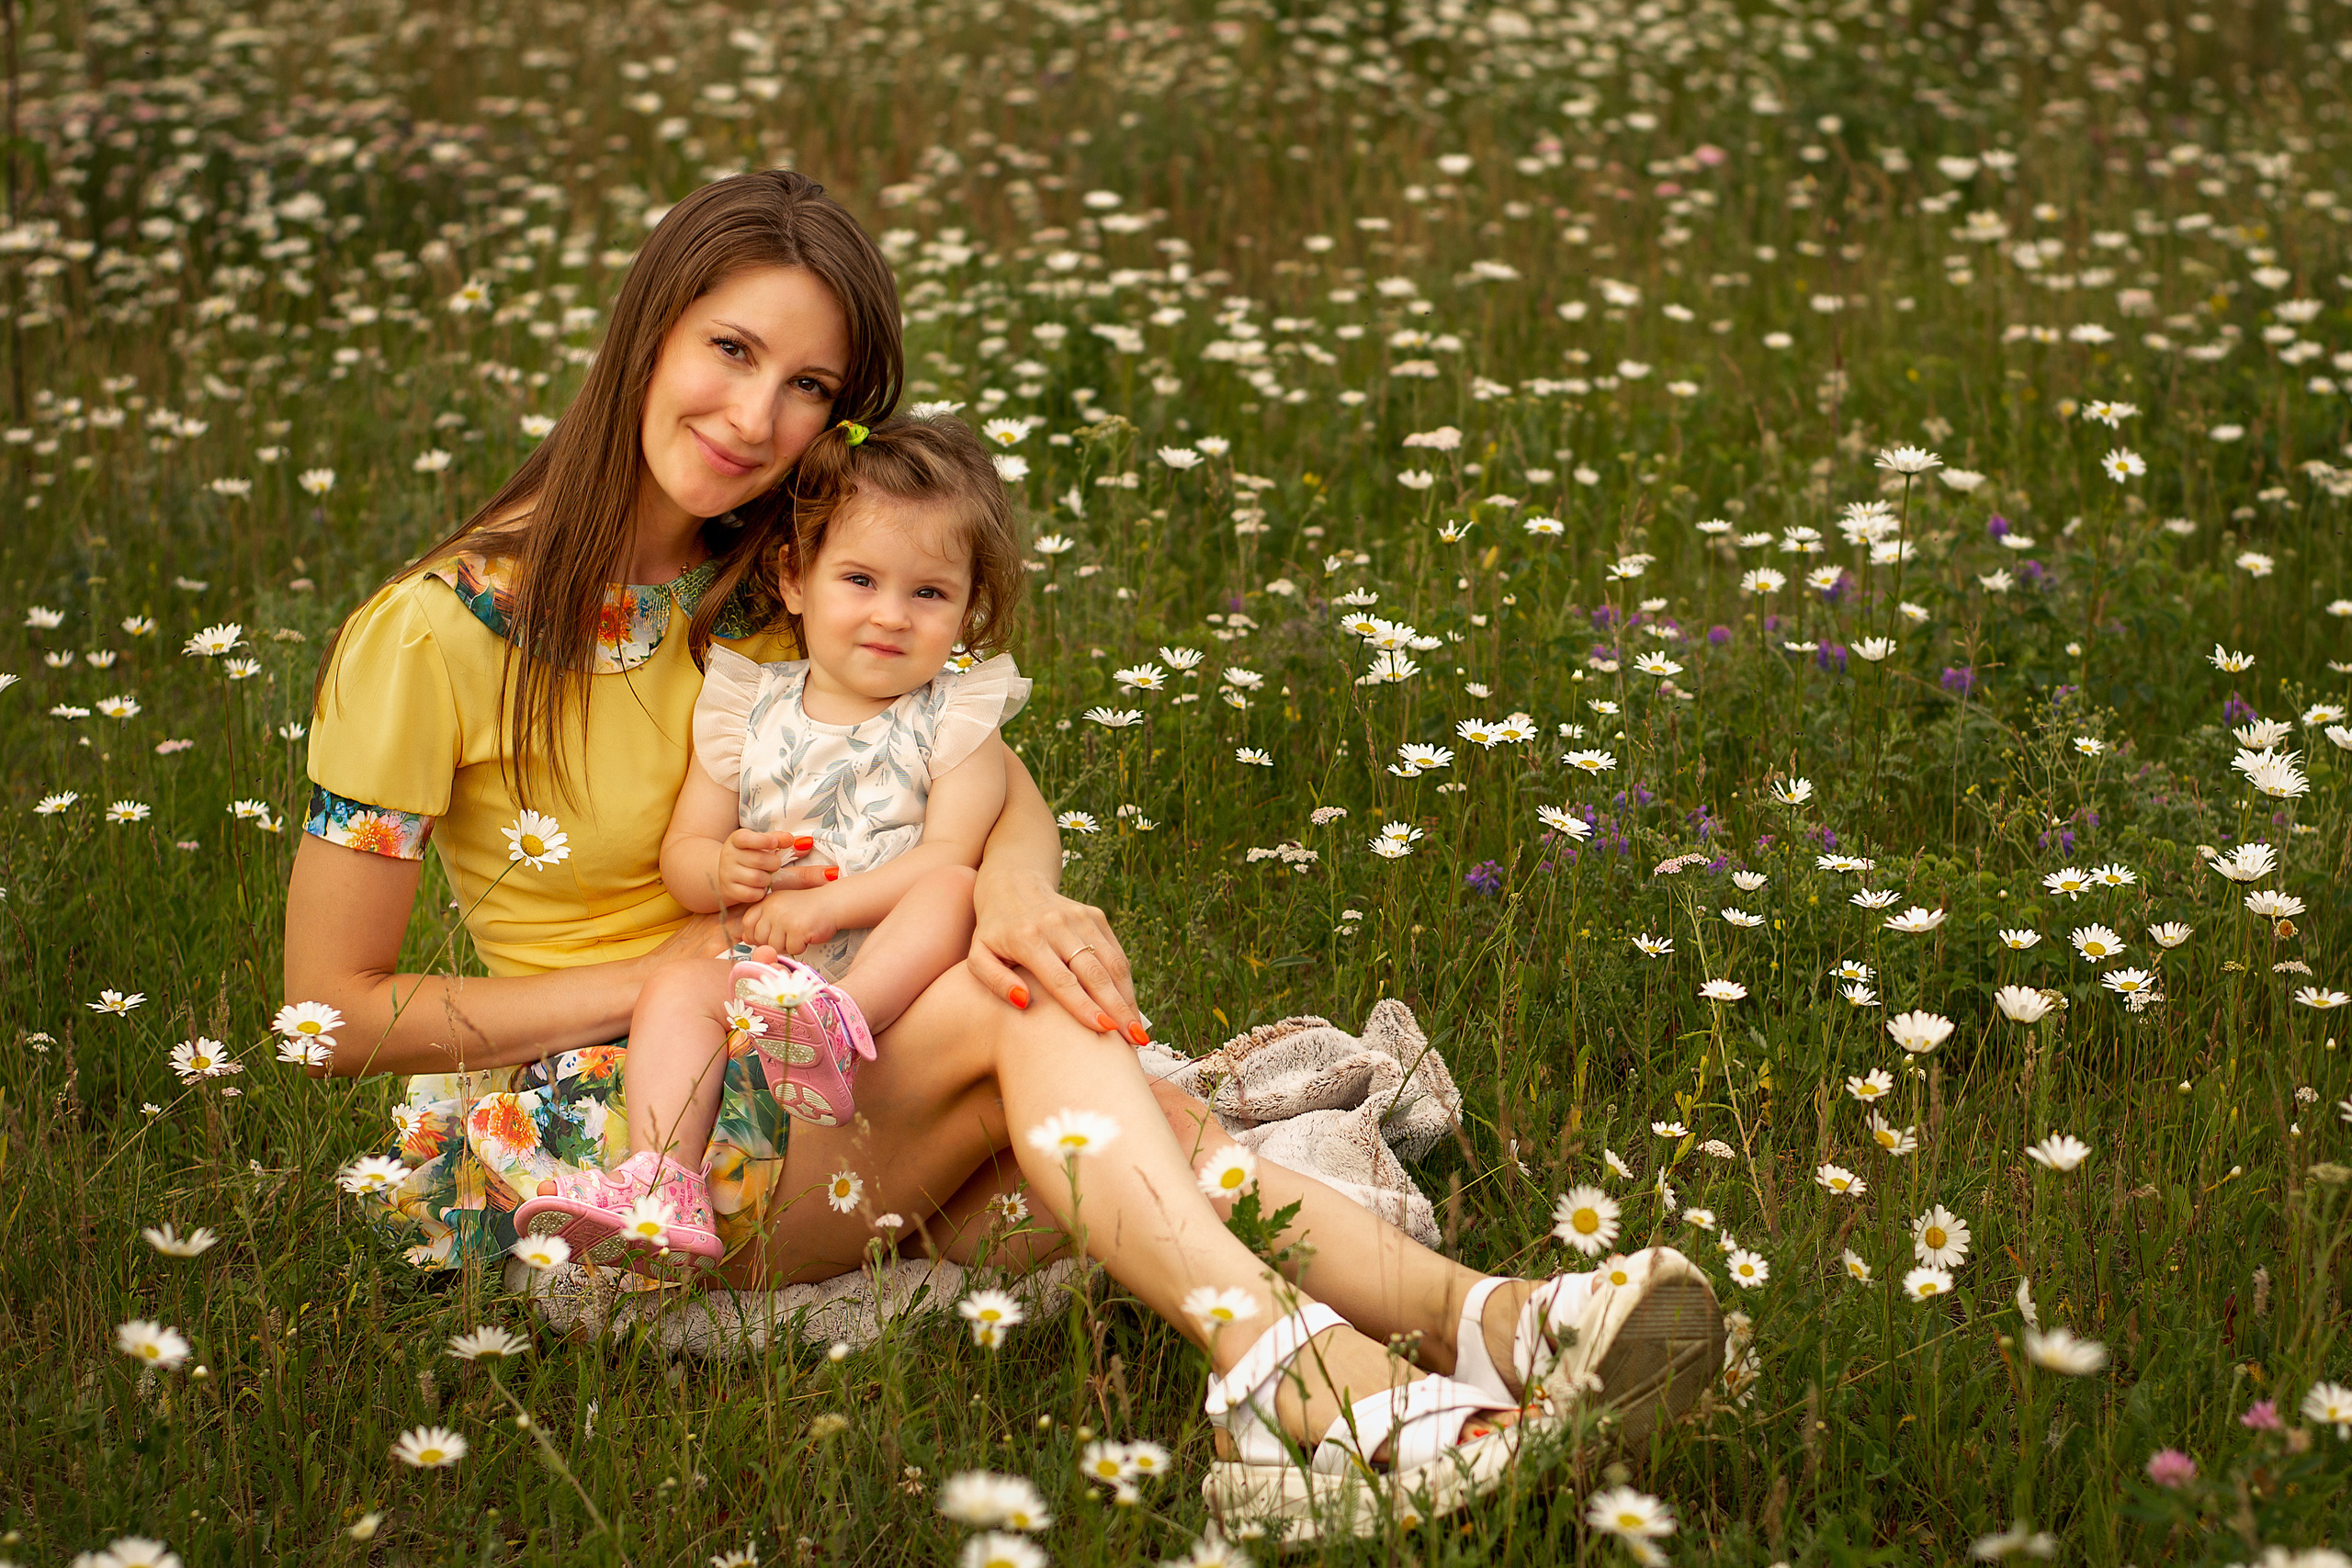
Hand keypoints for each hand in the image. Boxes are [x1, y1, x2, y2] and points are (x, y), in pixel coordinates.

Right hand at [716, 829, 813, 905]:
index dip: (763, 841)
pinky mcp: (730, 890)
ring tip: (767, 876)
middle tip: (775, 864)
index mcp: (737, 839)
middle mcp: (729, 855)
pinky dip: (760, 892)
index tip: (775, 843)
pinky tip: (759, 887)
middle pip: (758, 860)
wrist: (728, 873)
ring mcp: (727, 874)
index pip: (746, 838)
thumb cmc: (752, 855)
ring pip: (756, 878)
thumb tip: (807, 842)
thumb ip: (783, 841)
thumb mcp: (763, 844)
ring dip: (768, 879)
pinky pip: (752, 894)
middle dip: (774, 864)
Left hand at [740, 887, 840, 955]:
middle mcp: (773, 908)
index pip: (747, 923)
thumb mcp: (781, 908)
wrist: (833, 903)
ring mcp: (785, 918)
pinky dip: (801, 946)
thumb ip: (763, 921)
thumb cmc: (807, 908)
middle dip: (774, 941)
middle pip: (759, 939)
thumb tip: (745, 938)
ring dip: (788, 945)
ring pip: (775, 947)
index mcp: (767, 902)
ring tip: (799, 932)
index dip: (756, 933)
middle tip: (789, 932)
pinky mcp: (798, 929)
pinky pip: (792, 949)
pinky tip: (807, 934)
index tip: (771, 931)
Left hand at [968, 868, 1148, 1042]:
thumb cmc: (994, 932)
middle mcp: (1057, 925)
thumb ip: (995, 981)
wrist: (1013, 884)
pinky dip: (1125, 982)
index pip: (1062, 980)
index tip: (1104, 1030)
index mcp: (1027, 938)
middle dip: (1117, 1009)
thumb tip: (1024, 1001)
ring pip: (1111, 964)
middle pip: (1094, 974)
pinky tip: (1130, 1007)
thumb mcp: (979, 956)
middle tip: (1134, 1041)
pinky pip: (1115, 953)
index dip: (1084, 1006)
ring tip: (1138, 1031)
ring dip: (1127, 999)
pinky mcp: (1095, 916)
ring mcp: (1080, 918)